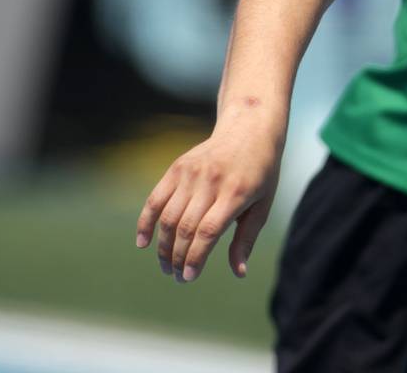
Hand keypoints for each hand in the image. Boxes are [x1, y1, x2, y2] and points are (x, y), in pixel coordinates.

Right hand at [135, 114, 282, 282]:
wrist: (249, 129)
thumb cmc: (261, 173)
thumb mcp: (263, 205)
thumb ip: (247, 239)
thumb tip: (238, 273)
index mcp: (236, 193)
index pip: (208, 231)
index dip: (196, 257)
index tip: (189, 277)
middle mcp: (211, 182)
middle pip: (185, 228)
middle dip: (178, 258)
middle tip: (178, 277)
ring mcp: (191, 173)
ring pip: (168, 217)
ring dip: (163, 246)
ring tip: (166, 266)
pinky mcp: (177, 168)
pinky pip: (156, 198)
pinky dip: (146, 222)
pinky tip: (143, 243)